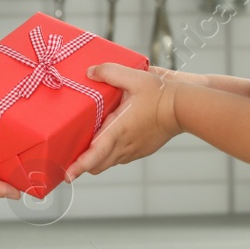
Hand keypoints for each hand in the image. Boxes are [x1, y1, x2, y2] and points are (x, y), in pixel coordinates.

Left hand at [62, 62, 182, 180]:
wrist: (183, 106)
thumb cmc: (160, 94)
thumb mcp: (134, 77)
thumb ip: (109, 72)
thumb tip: (90, 73)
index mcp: (119, 130)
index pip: (95, 154)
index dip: (79, 166)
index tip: (67, 175)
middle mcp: (125, 145)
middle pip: (97, 165)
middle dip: (81, 166)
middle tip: (66, 161)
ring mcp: (133, 150)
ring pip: (108, 163)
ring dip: (96, 160)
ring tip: (83, 152)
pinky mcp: (140, 150)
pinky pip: (119, 157)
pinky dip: (109, 155)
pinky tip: (106, 142)